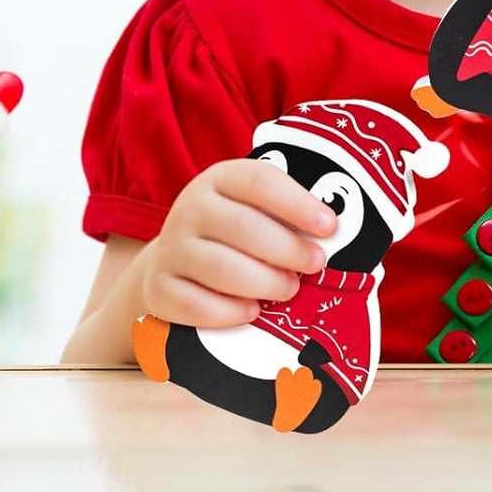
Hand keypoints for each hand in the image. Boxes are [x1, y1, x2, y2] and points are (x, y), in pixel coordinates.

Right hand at [140, 158, 335, 328]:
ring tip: (290, 289)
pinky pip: (194, 305)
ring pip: (221, 268)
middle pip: (242, 226)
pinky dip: (228, 312)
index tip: (329, 226)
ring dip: (264, 282)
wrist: (173, 261)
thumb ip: (286, 214)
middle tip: (315, 264)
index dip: (297, 203)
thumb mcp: (254, 208)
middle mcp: (190, 207)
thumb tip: (332, 233)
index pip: (259, 180)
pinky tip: (252, 313)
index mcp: (220, 178)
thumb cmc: (233, 232)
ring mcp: (171, 248)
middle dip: (287, 248)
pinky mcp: (158, 289)